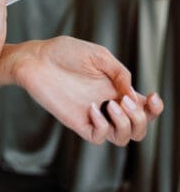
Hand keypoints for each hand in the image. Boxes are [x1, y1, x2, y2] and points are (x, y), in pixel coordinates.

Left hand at [11, 36, 162, 143]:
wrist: (36, 58)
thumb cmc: (64, 53)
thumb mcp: (99, 56)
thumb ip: (120, 73)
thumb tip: (133, 94)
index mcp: (116, 89)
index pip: (144, 108)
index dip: (155, 109)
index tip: (152, 97)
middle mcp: (108, 104)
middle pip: (138, 129)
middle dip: (142, 119)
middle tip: (126, 101)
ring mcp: (93, 115)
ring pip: (122, 138)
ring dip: (126, 125)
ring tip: (112, 106)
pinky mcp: (77, 121)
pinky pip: (98, 137)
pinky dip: (102, 126)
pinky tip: (93, 108)